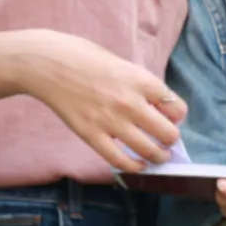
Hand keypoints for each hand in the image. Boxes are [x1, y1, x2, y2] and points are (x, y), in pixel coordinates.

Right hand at [13, 30, 186, 171]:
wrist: (49, 63)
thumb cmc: (86, 58)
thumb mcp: (123, 64)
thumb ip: (141, 85)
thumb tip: (159, 106)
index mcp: (142, 80)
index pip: (177, 107)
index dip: (177, 115)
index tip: (172, 118)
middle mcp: (131, 102)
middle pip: (168, 133)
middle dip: (171, 139)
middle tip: (167, 140)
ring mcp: (111, 121)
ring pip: (148, 150)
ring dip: (158, 156)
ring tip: (159, 157)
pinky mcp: (91, 135)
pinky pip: (119, 159)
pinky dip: (134, 167)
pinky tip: (139, 165)